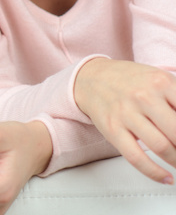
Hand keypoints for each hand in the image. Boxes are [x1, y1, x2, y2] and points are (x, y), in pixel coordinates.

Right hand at [74, 57, 175, 184]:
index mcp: (161, 82)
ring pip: (161, 146)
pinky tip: (166, 177)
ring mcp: (126, 113)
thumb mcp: (158, 78)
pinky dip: (155, 172)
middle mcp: (144, 97)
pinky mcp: (112, 129)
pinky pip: (136, 157)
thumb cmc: (128, 81)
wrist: (90, 78)